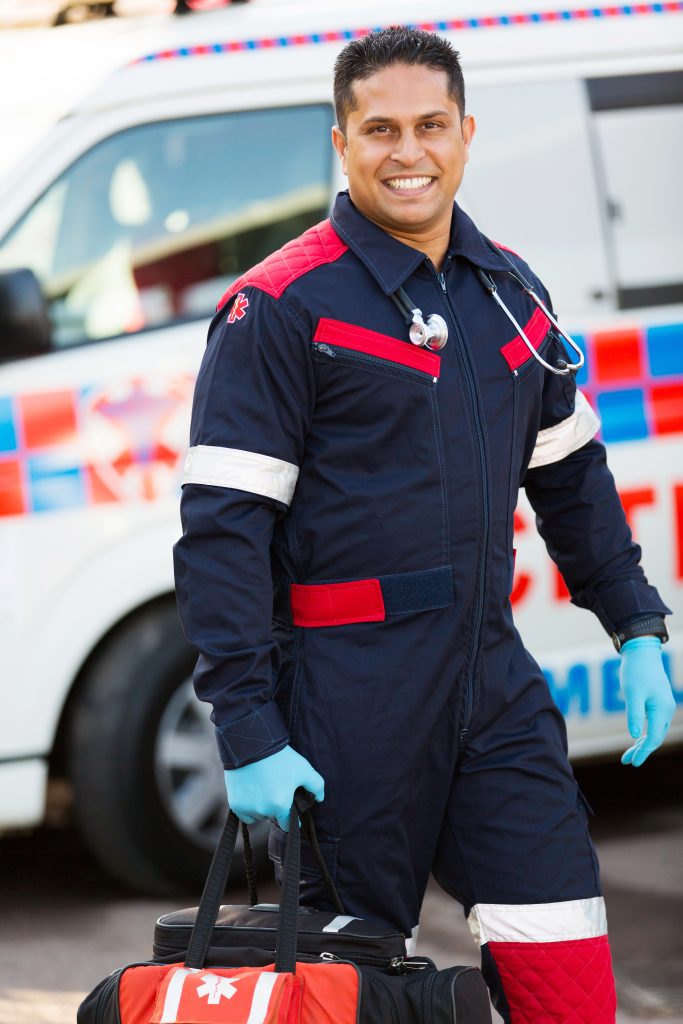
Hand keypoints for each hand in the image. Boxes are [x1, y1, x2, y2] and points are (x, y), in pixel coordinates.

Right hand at [224, 745, 324, 830]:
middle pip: (272, 817)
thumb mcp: (304, 769)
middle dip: (276, 807)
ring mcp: (247, 808)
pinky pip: (244, 814)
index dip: (291, 818)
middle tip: (276, 789)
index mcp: (280, 805)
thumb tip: (320, 799)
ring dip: (261, 807)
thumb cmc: (280, 758)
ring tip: (263, 787)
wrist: (252, 744)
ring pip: (258, 816)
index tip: (291, 811)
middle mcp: (263, 811)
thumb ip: (317, 786)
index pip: (288, 825)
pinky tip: (251, 792)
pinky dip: (248, 807)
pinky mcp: (235, 804)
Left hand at [620, 637, 675, 766]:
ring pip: (655, 731)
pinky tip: (636, 738)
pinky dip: (644, 732)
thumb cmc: (636, 671)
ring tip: (628, 754)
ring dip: (642, 743)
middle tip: (627, 761)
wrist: (641, 651)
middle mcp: (666, 709)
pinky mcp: (657, 701)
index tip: (632, 762)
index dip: (643, 751)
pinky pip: (653, 722)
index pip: (653, 737)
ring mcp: (663, 705)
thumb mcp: (632, 694)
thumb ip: (634, 715)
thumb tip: (633, 735)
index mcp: (661, 709)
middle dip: (642, 750)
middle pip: (655, 737)